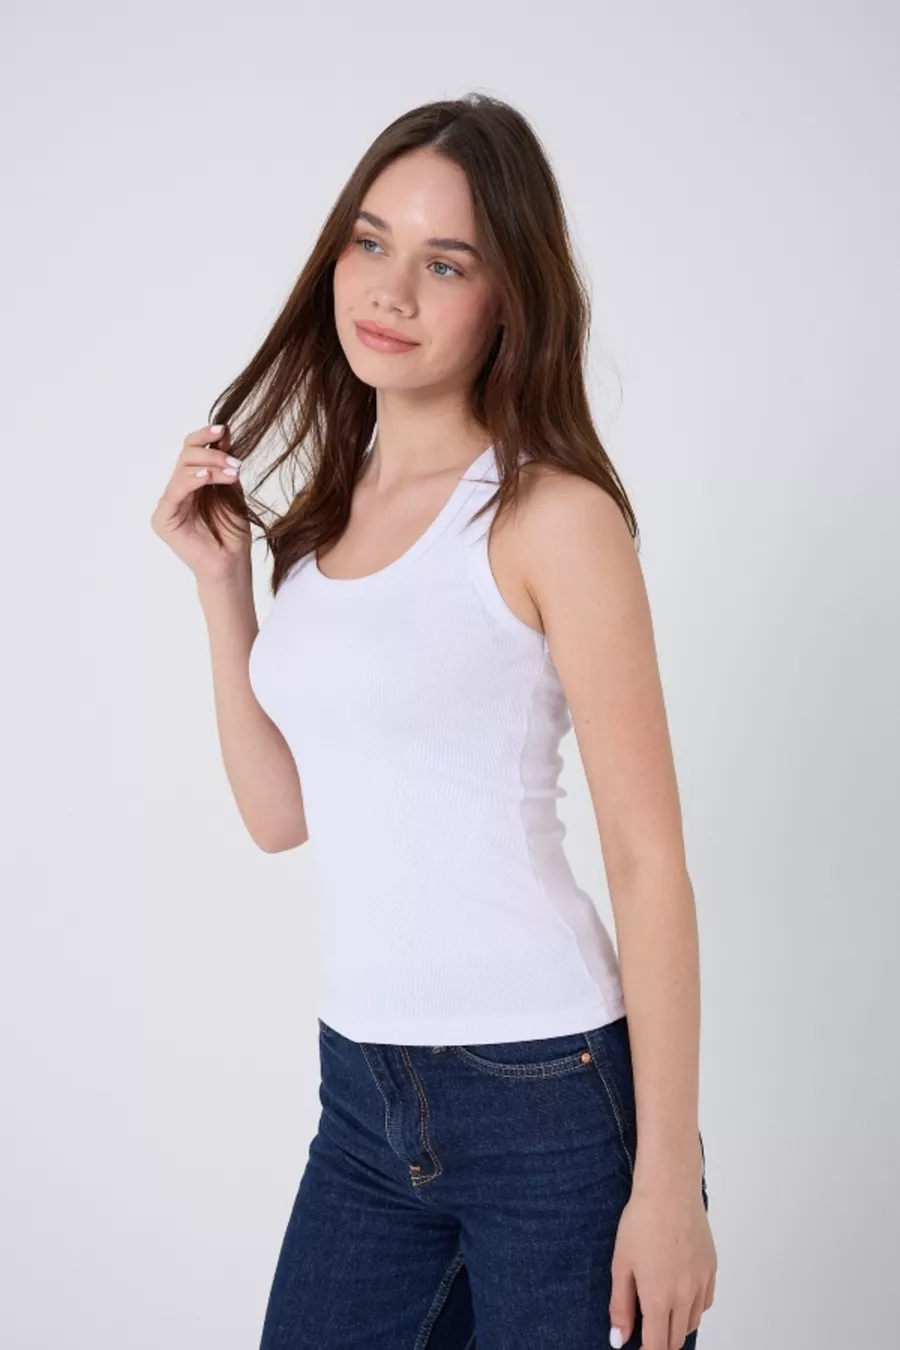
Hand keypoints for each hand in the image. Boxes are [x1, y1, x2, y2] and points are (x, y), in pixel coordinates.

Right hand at [150, 424, 250, 583]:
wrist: (232, 564)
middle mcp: (177, 490)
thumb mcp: (232, 491)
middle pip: (186, 456)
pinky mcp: (163, 519)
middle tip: (236, 463)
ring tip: (232, 472)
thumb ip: (225, 465)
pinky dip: (192, 480)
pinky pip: (175, 491)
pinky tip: (208, 477)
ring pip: (182, 469)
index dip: (205, 437)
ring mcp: (169, 504)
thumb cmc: (233, 533)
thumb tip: (224, 434)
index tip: (224, 430)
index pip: (191, 450)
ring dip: (210, 466)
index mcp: (192, 483)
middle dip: (213, 453)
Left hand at [608, 1184, 716, 1348]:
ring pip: (692, 1322)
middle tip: (645, 1330)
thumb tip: (619, 1340)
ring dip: (676, 1325)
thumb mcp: (621, 1264)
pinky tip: (679, 1294)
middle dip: (660, 1342)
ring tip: (659, 1310)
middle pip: (676, 1340)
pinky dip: (693, 1307)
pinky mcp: (712, 1269)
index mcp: (659, 1299)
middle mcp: (685, 1297)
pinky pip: (705, 1302)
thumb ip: (621, 1306)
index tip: (638, 1348)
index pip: (657, 1347)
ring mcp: (702, 1283)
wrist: (670, 1189)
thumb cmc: (641, 1221)